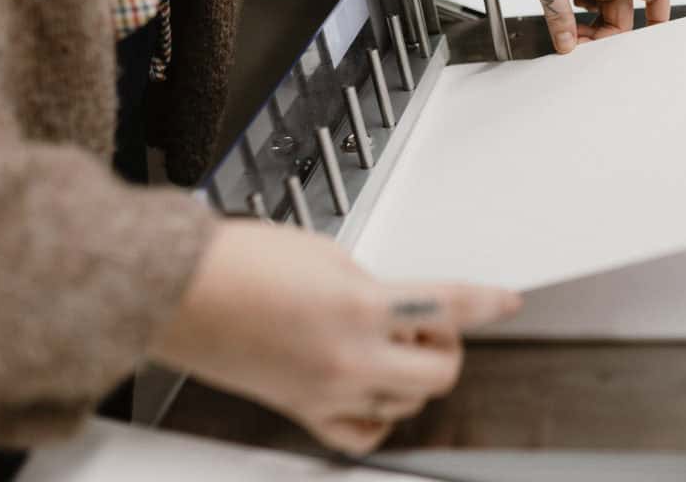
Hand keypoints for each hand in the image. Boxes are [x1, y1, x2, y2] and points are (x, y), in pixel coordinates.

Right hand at [150, 221, 519, 454]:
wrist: (178, 293)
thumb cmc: (238, 263)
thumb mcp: (326, 253)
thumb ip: (372, 283)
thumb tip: (395, 301)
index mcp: (360, 306)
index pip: (450, 304)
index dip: (489, 301)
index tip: (507, 301)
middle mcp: (350, 357)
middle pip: (440, 370)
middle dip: (447, 342)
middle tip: (428, 320)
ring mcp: (327, 392)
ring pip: (408, 403)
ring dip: (414, 371)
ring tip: (389, 342)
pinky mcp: (301, 409)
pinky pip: (363, 432)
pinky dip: (382, 412)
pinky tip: (374, 386)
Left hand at [500, 0, 670, 51]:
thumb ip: (558, 13)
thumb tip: (567, 44)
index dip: (659, 18)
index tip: (649, 41)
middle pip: (624, 12)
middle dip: (605, 35)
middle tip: (578, 46)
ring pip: (603, 7)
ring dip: (590, 25)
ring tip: (567, 35)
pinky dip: (576, 13)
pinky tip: (562, 14)